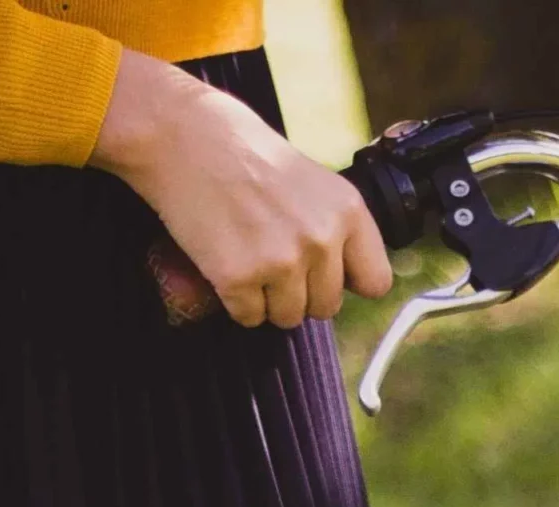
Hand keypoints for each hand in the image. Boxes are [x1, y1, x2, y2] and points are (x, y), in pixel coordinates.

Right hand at [90, 54, 391, 328]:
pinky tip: (224, 263)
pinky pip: (248, 317)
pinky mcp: (239, 278)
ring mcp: (281, 261)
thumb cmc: (242, 154)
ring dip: (266, 299)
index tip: (324, 274)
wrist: (184, 136)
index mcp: (347, 210)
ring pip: (288, 318)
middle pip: (326, 307)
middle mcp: (322, 238)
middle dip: (299, 292)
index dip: (347, 283)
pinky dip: (234, 300)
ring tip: (246, 257)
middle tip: (270, 259)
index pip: (375, 282)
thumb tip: (347, 279)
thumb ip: (334, 226)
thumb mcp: (311, 180)